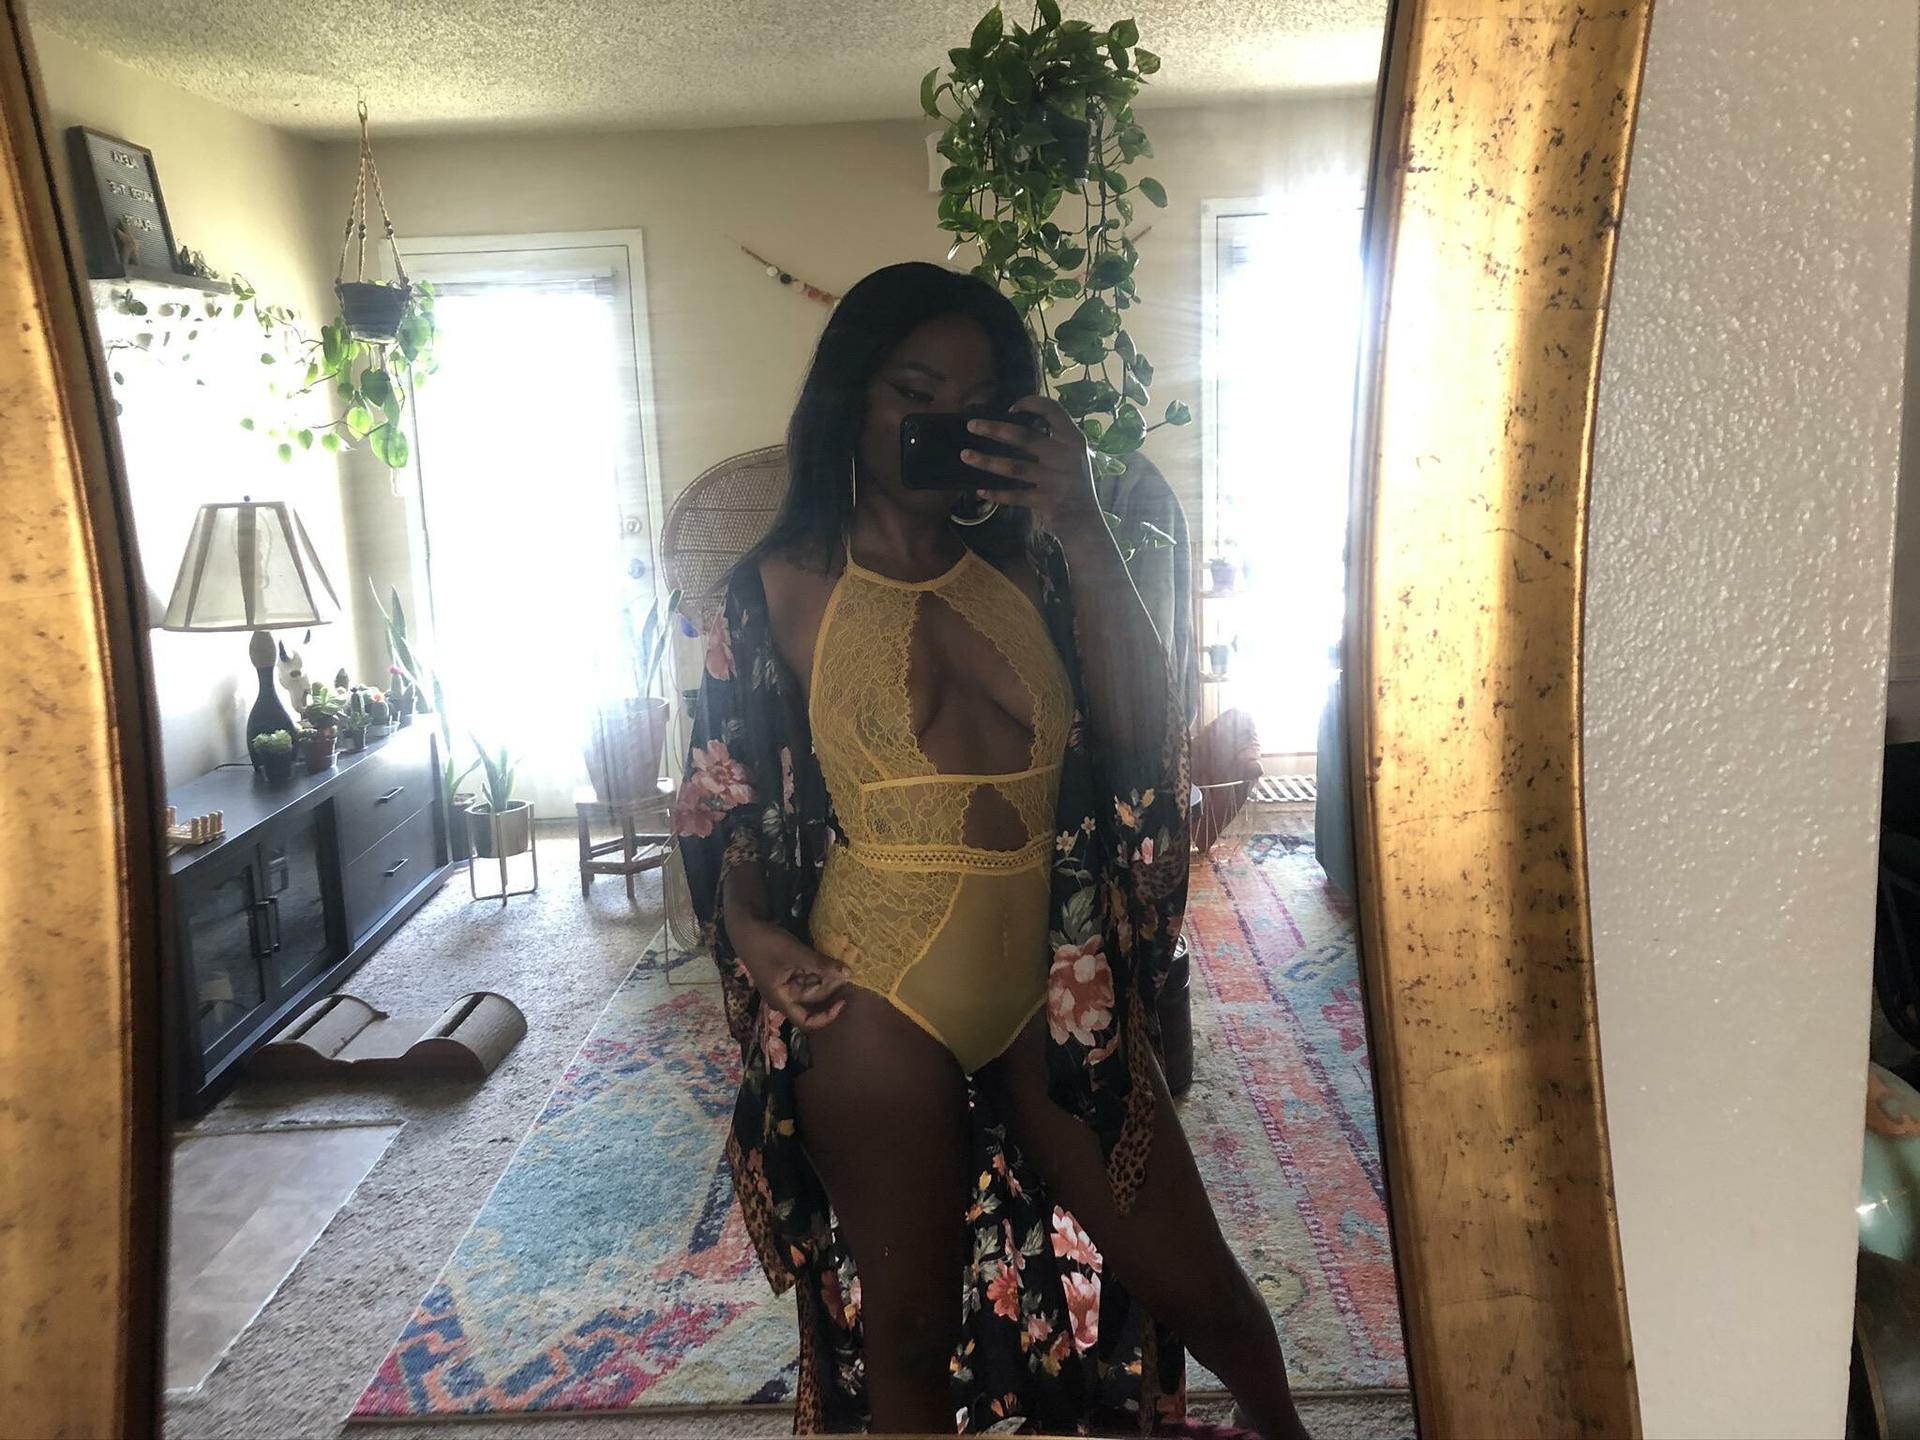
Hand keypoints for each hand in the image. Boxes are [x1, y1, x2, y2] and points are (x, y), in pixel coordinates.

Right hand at [734, 915, 850, 1030]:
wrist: (746, 925)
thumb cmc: (766, 943)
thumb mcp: (795, 953)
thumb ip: (821, 965)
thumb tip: (849, 974)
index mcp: (781, 999)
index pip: (806, 1021)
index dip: (826, 1017)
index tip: (842, 1002)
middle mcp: (785, 994)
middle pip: (814, 999)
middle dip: (830, 986)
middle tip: (847, 969)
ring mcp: (787, 982)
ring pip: (814, 984)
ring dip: (826, 975)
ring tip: (842, 961)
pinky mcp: (789, 969)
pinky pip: (809, 973)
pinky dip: (819, 967)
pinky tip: (830, 958)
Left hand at [961, 395, 1102, 533]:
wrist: (1087, 522)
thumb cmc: (1073, 484)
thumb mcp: (1072, 456)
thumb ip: (1053, 440)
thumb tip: (1016, 424)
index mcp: (1073, 439)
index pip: (1052, 410)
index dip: (1030, 404)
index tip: (1010, 409)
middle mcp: (1066, 456)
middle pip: (1024, 437)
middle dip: (994, 429)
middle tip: (971, 426)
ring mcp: (1056, 480)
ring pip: (1013, 467)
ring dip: (986, 461)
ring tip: (965, 455)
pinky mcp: (1046, 501)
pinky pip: (1015, 496)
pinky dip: (996, 493)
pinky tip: (980, 489)